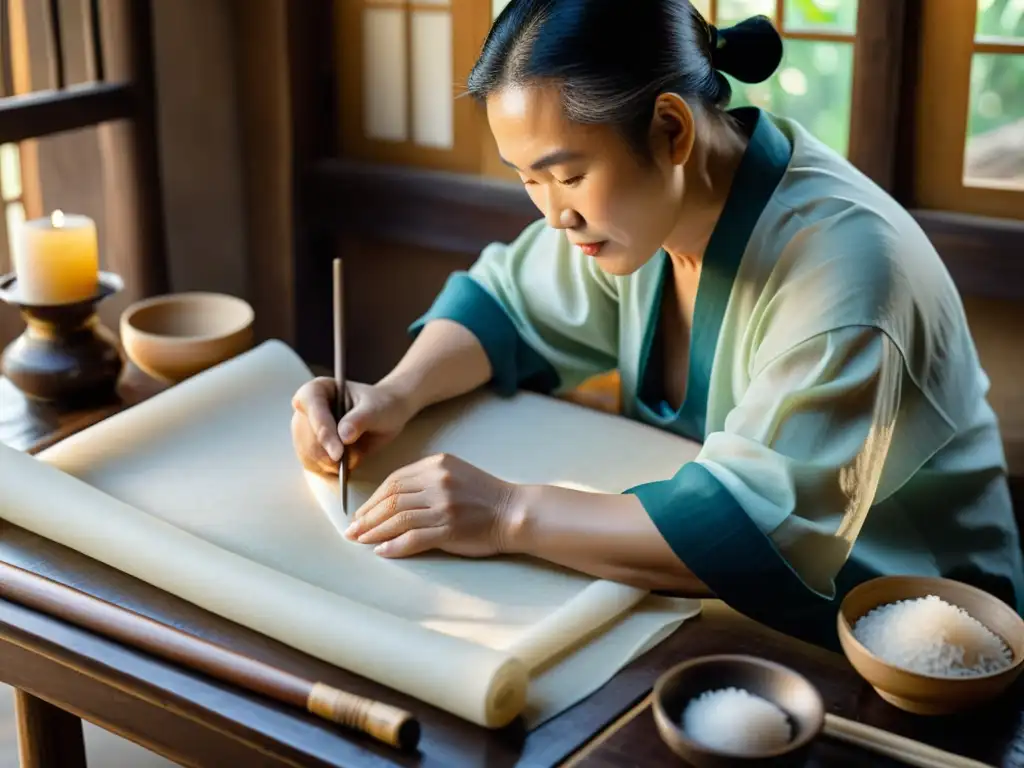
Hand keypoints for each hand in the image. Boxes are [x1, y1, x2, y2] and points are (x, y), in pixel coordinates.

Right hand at [291, 377, 414, 476]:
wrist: (384, 416)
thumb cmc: (380, 406)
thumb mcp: (377, 409)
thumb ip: (360, 419)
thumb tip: (344, 436)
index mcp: (318, 389)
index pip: (312, 408)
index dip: (323, 430)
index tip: (338, 453)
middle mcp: (305, 409)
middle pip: (307, 437)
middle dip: (329, 454)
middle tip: (353, 458)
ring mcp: (304, 430)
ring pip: (308, 454)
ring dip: (332, 463)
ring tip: (355, 455)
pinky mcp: (308, 448)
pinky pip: (313, 465)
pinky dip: (330, 469)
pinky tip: (347, 463)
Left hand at [343, 453, 520, 558]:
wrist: (514, 512)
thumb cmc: (484, 496)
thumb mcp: (454, 474)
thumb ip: (425, 480)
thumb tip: (390, 500)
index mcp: (437, 464)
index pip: (394, 480)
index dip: (373, 499)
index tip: (361, 513)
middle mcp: (438, 481)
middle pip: (392, 498)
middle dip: (368, 516)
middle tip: (352, 530)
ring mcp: (444, 505)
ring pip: (398, 518)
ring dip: (375, 532)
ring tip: (360, 541)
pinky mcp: (449, 528)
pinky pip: (414, 538)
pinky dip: (395, 546)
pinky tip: (382, 551)